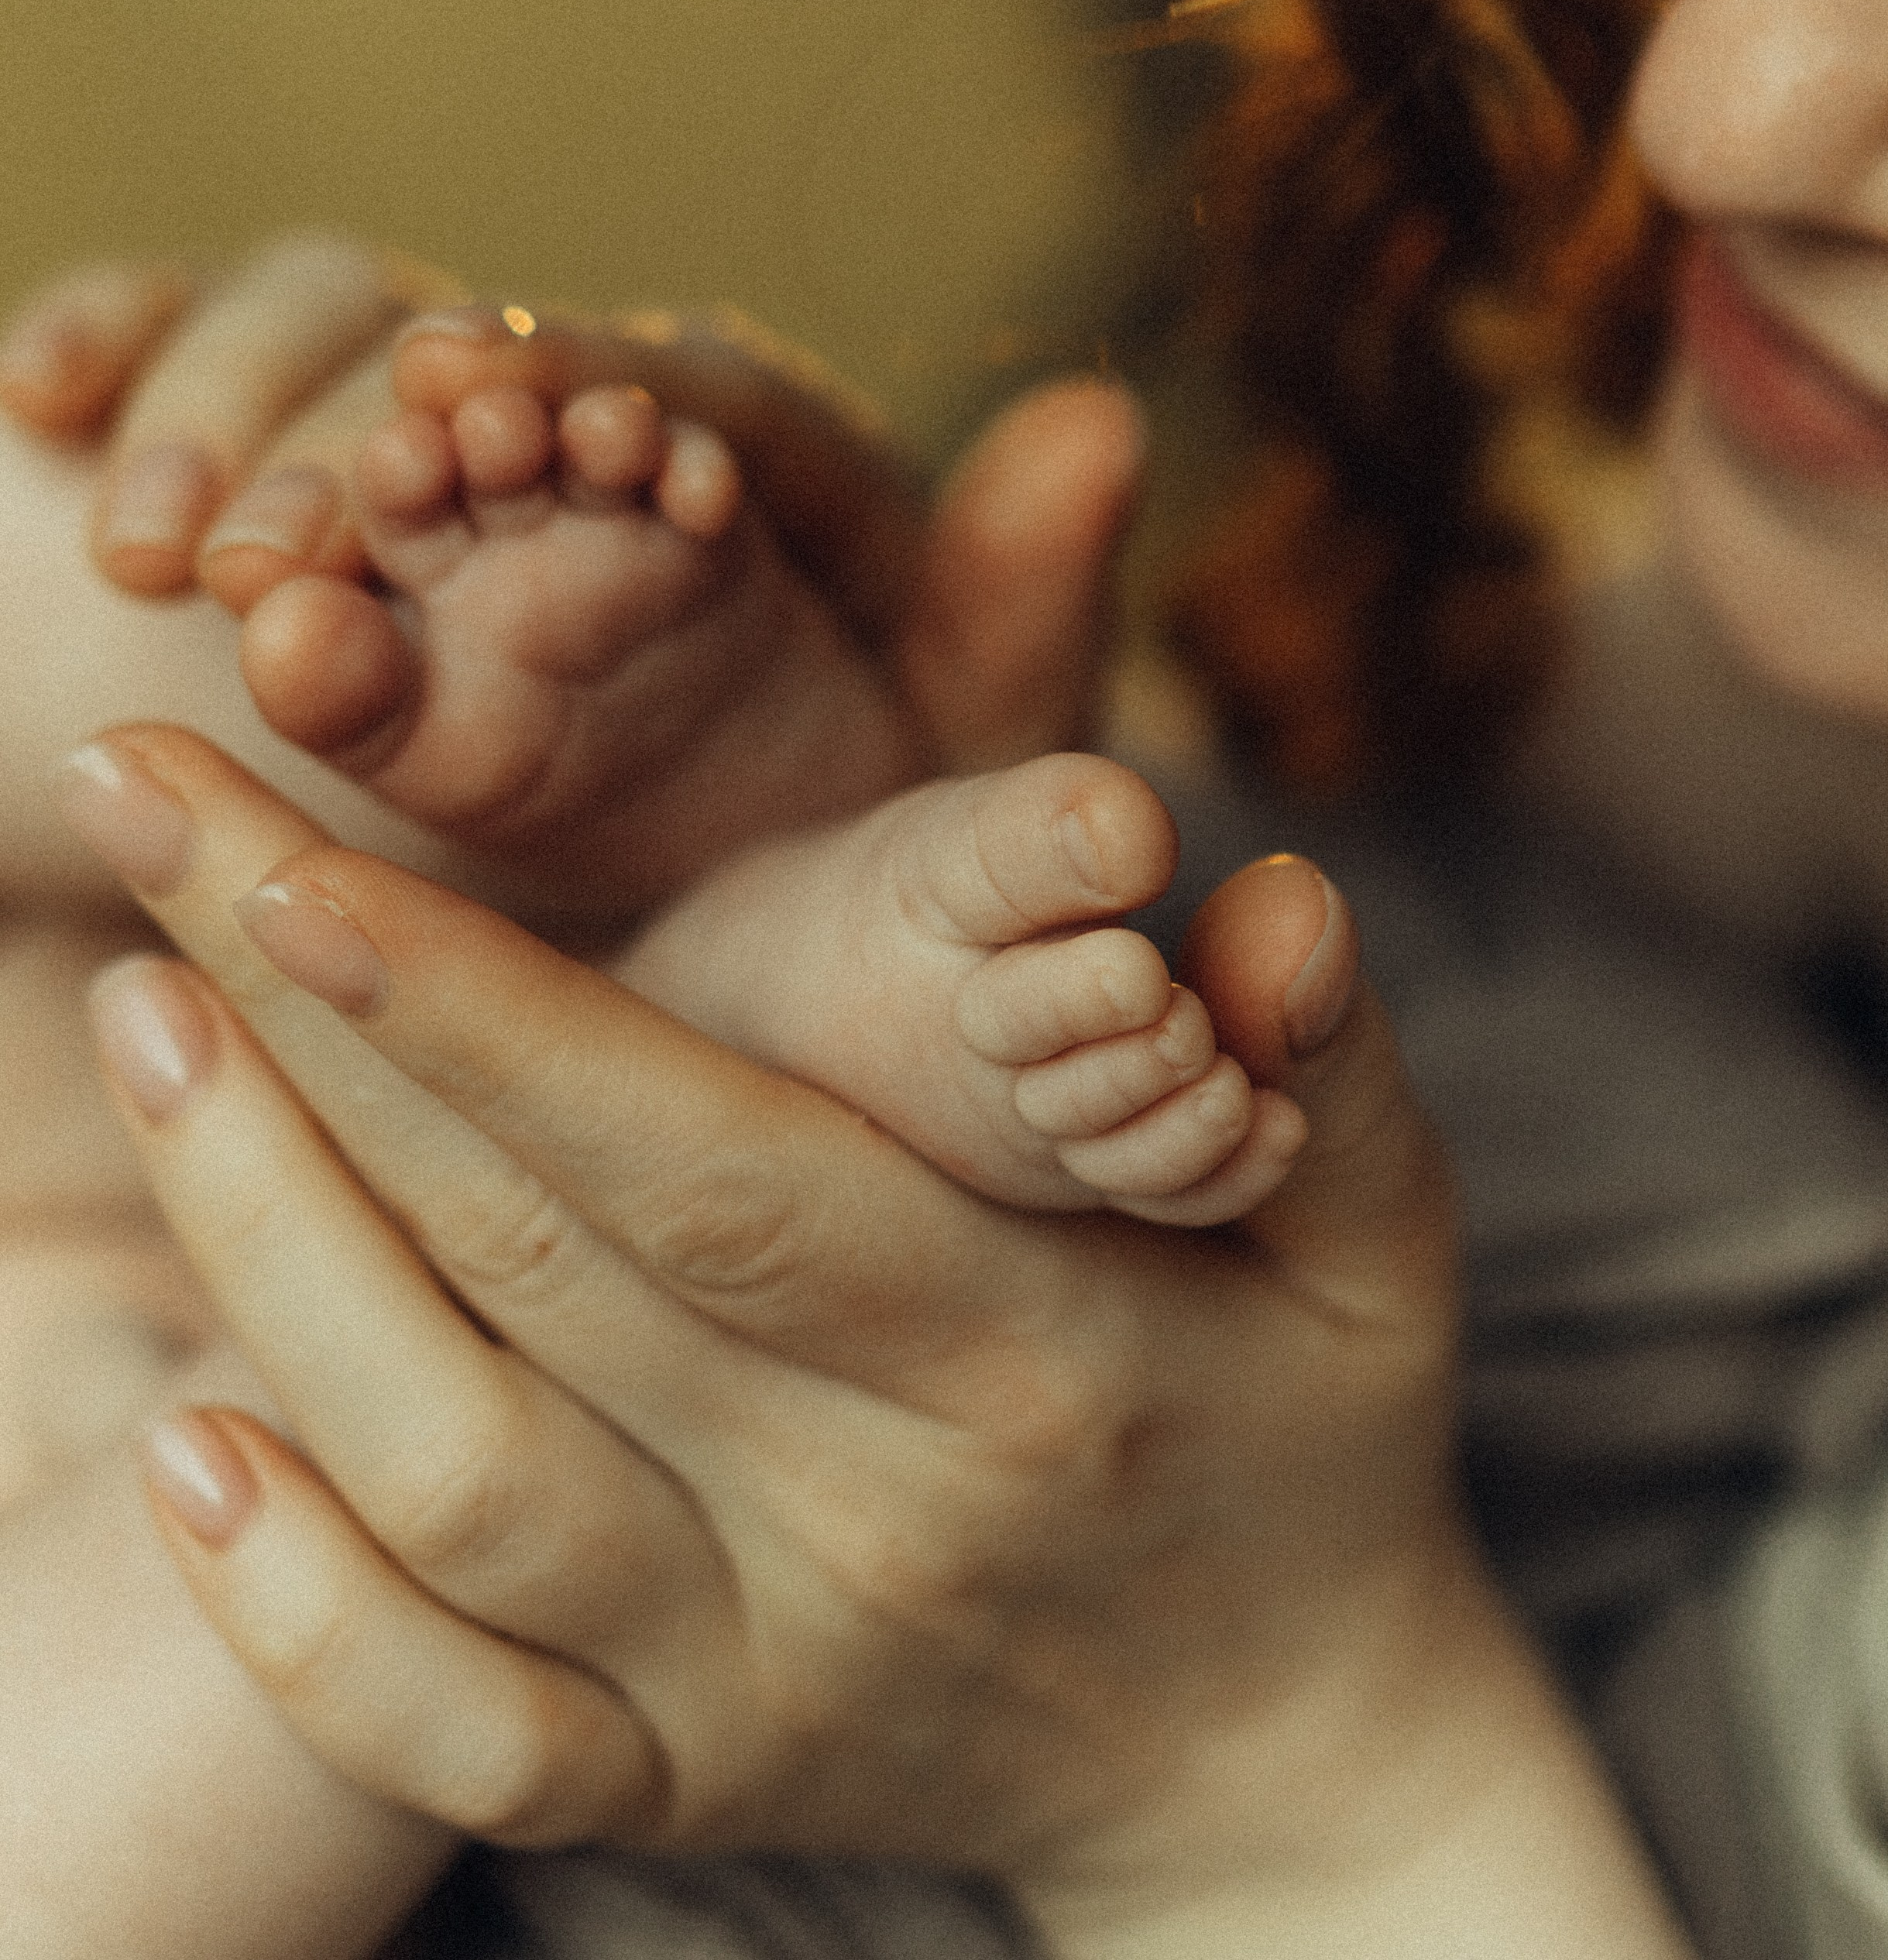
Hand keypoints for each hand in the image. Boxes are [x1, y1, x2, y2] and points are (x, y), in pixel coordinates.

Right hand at [0, 236, 1144, 763]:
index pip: (679, 382)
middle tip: (321, 515)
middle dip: (385, 417)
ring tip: (172, 545)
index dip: (611, 402)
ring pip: (307, 330)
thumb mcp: (946, 723)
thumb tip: (1110, 417)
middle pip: (463, 354)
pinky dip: (102, 339)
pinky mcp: (279, 488)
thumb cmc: (823, 783)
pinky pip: (174, 352)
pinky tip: (37, 392)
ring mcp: (404, 435)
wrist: (680, 873)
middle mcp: (557, 408)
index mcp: (729, 443)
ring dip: (236, 407)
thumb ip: (1019, 596)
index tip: (538, 433)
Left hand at [61, 721, 1473, 1922]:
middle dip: (299, 1029)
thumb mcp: (1381, 1234)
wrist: (1273, 1754)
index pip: (716, 1164)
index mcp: (1028, 1347)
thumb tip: (1271, 898)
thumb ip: (1327, 1061)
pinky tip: (176, 1420)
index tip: (296, 841)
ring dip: (258, 1243)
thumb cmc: (1310, 1423)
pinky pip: (449, 1736)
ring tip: (136, 1016)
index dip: (489, 1011)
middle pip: (526, 1269)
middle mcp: (866, 1517)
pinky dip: (288, 1604)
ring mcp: (755, 1675)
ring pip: (448, 1477)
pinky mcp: (684, 1777)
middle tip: (139, 800)